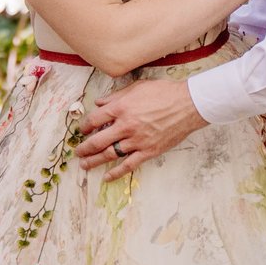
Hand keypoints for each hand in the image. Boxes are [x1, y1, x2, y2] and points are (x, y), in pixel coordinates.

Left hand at [76, 71, 204, 174]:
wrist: (188, 104)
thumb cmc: (164, 92)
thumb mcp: (137, 87)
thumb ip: (116, 96)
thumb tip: (99, 103)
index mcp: (121, 108)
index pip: (95, 119)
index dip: (85, 125)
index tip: (82, 129)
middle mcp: (126, 126)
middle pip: (98, 140)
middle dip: (85, 147)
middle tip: (78, 151)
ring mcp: (137, 141)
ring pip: (110, 154)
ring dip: (94, 160)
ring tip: (84, 164)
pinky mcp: (148, 151)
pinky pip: (128, 165)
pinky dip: (116, 173)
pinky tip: (106, 177)